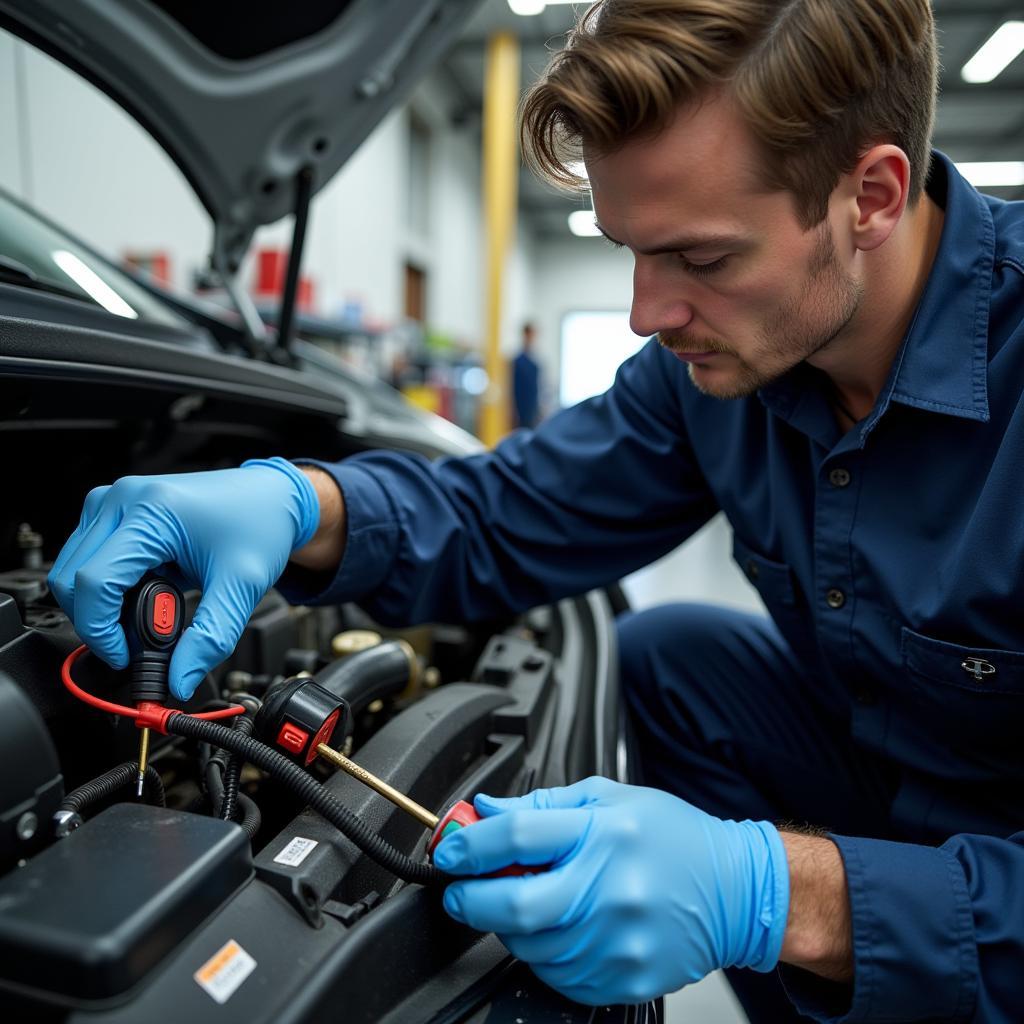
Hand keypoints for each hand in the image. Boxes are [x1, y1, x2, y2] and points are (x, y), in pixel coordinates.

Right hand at [48, 458, 318, 700]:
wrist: (271, 497)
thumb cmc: (260, 525)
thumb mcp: (242, 585)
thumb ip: (211, 637)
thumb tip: (179, 680)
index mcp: (151, 512)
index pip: (94, 581)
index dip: (101, 631)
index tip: (125, 656)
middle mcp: (124, 498)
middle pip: (71, 578)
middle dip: (97, 621)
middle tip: (137, 643)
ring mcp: (115, 500)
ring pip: (72, 569)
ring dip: (101, 603)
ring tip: (152, 611)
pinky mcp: (116, 509)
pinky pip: (88, 557)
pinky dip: (107, 585)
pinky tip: (147, 589)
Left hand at [433, 777, 788, 1005]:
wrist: (735, 891)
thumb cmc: (672, 837)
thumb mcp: (609, 797)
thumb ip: (542, 804)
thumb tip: (486, 811)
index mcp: (605, 833)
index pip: (516, 838)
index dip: (469, 844)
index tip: (449, 849)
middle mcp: (610, 889)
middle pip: (513, 904)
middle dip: (468, 897)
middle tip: (458, 889)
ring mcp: (617, 940)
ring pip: (529, 945)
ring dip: (508, 924)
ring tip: (526, 900)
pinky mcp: (623, 978)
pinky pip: (556, 975)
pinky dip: (542, 953)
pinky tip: (559, 928)